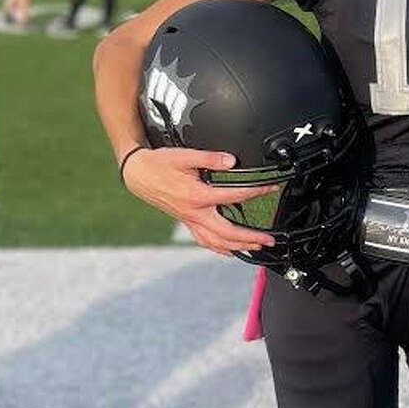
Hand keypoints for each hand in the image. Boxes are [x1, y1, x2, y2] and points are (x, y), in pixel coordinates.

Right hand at [122, 147, 278, 256]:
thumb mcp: (183, 156)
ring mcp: (190, 221)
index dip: (255, 192)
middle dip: (250, 238)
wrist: (138, 175)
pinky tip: (231, 251)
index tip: (269, 189)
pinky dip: (220, 248)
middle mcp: (195, 213)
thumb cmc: (159, 165)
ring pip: (217, 241)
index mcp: (197, 196)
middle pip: (228, 232)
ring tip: (257, 247)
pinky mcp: (187, 222)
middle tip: (269, 240)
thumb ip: (209, 158)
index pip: (233, 196)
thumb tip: (231, 161)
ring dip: (239, 247)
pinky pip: (205, 241)